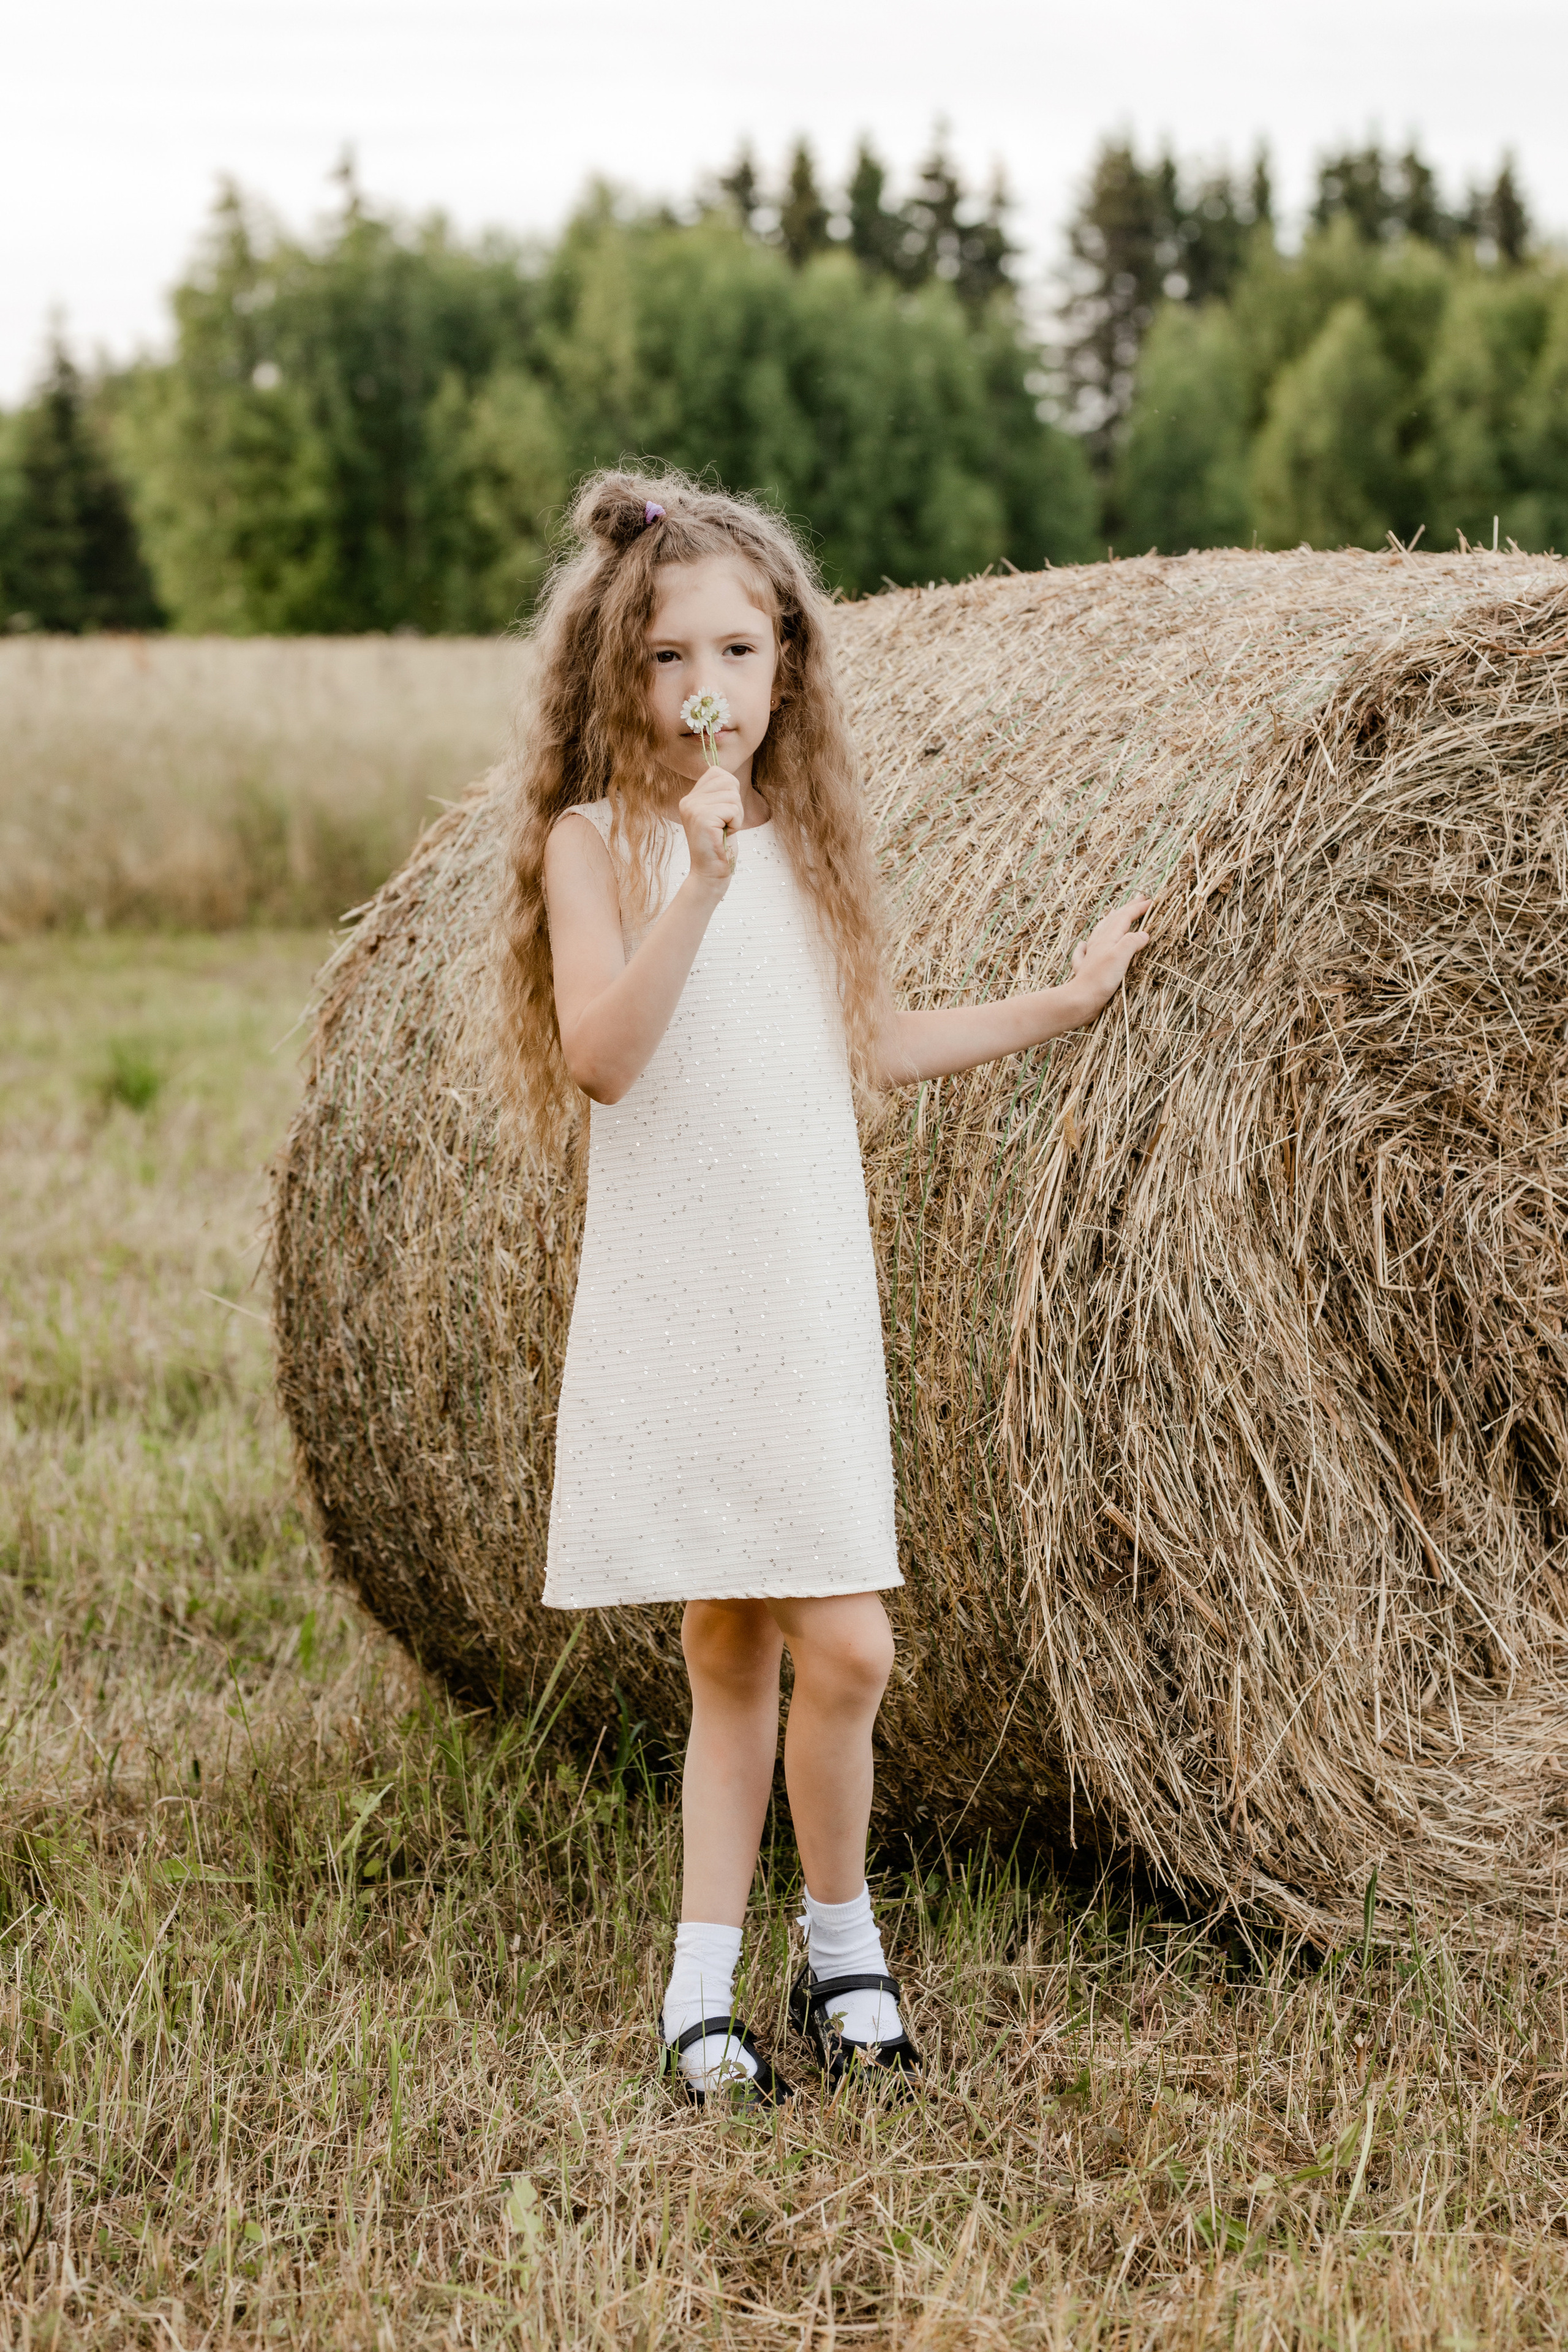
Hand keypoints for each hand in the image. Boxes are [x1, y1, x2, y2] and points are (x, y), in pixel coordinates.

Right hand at [678, 765, 743, 890]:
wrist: (710, 873)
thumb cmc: (720, 845)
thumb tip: (730, 776)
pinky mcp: (702, 818)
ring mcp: (693, 808)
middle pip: (728, 781)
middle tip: (725, 824)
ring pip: (732, 795)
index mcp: (690, 797)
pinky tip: (724, 834)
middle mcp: (688, 800)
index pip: (718, 772)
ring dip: (736, 816)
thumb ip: (721, 793)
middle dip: (735, 804)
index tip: (723, 814)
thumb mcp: (719, 813)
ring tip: (723, 830)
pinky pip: (733, 809)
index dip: (730, 791)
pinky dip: (736, 823)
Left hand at [1071, 896, 1152, 1011]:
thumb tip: (1143, 934)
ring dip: (1109, 921)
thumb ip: (1131, 942)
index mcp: (1107, 938)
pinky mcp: (1085, 970)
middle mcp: (1097, 944)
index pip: (1124, 917)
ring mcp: (1090, 956)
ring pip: (1099, 932)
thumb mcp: (1120, 957)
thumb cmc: (1100, 979)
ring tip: (1114, 914)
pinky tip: (1083, 945)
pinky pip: (1083, 952)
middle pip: (1113, 920)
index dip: (1138, 908)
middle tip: (1139, 899)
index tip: (1151, 901)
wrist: (1080, 1000)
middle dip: (1127, 909)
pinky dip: (1086, 945)